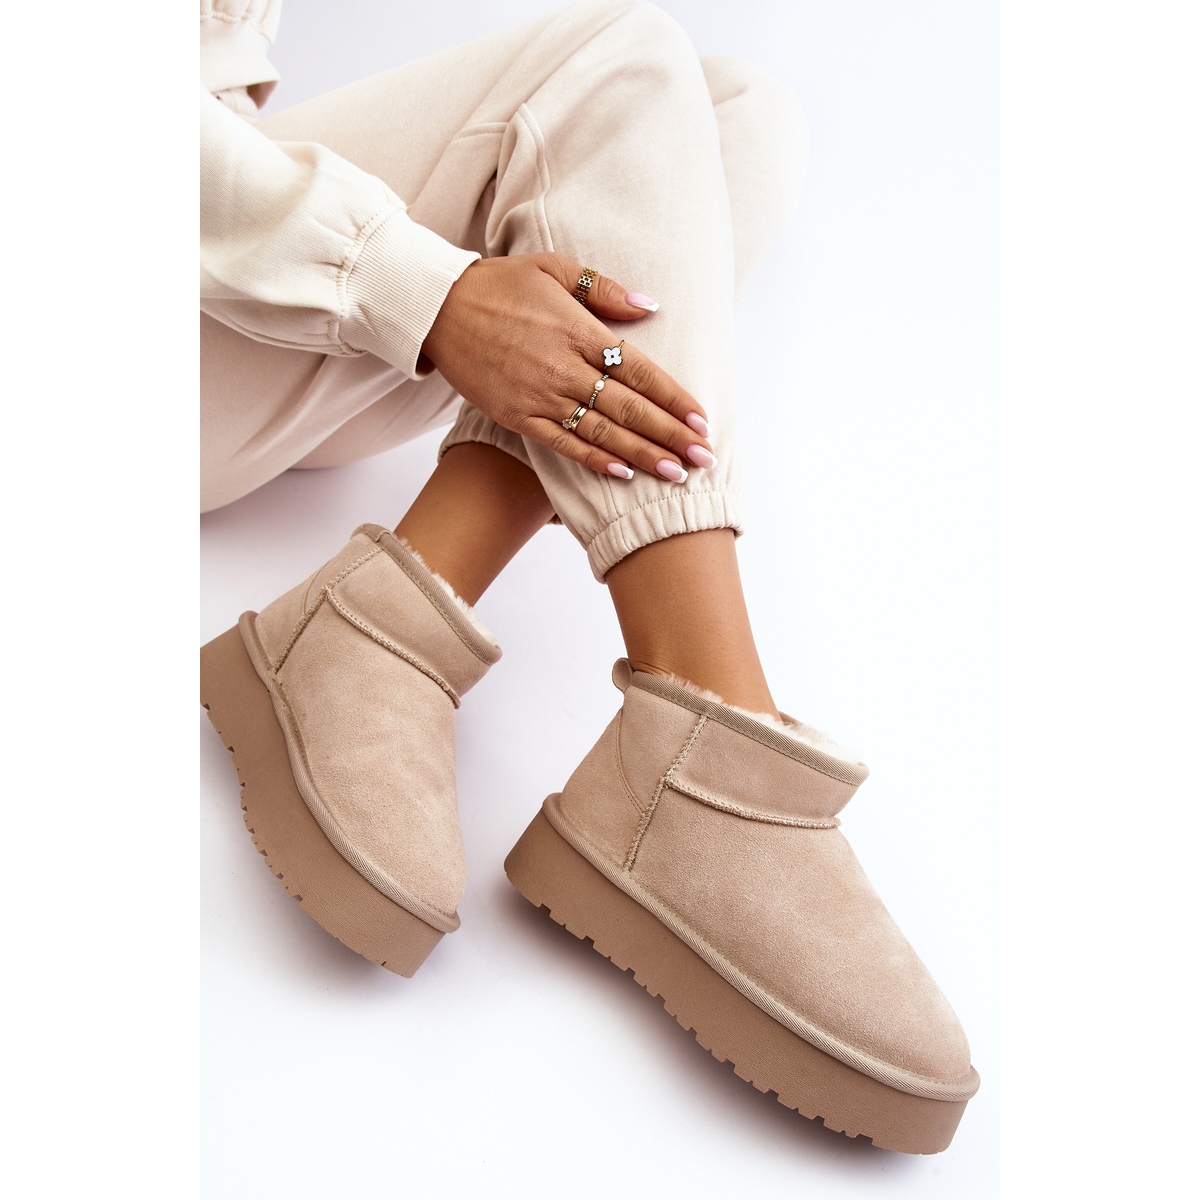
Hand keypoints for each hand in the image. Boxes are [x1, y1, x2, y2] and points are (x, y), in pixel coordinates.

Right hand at [420, 253, 713, 479]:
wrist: (436, 307)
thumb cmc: (499, 284)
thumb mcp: (554, 268)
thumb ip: (604, 290)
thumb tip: (651, 307)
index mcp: (579, 331)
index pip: (640, 371)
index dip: (674, 399)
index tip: (702, 420)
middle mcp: (564, 368)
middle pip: (629, 409)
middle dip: (671, 436)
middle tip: (705, 459)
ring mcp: (540, 396)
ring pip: (602, 433)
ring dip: (642, 456)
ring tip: (676, 474)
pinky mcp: (517, 416)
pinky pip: (563, 444)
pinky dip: (594, 461)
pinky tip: (622, 473)